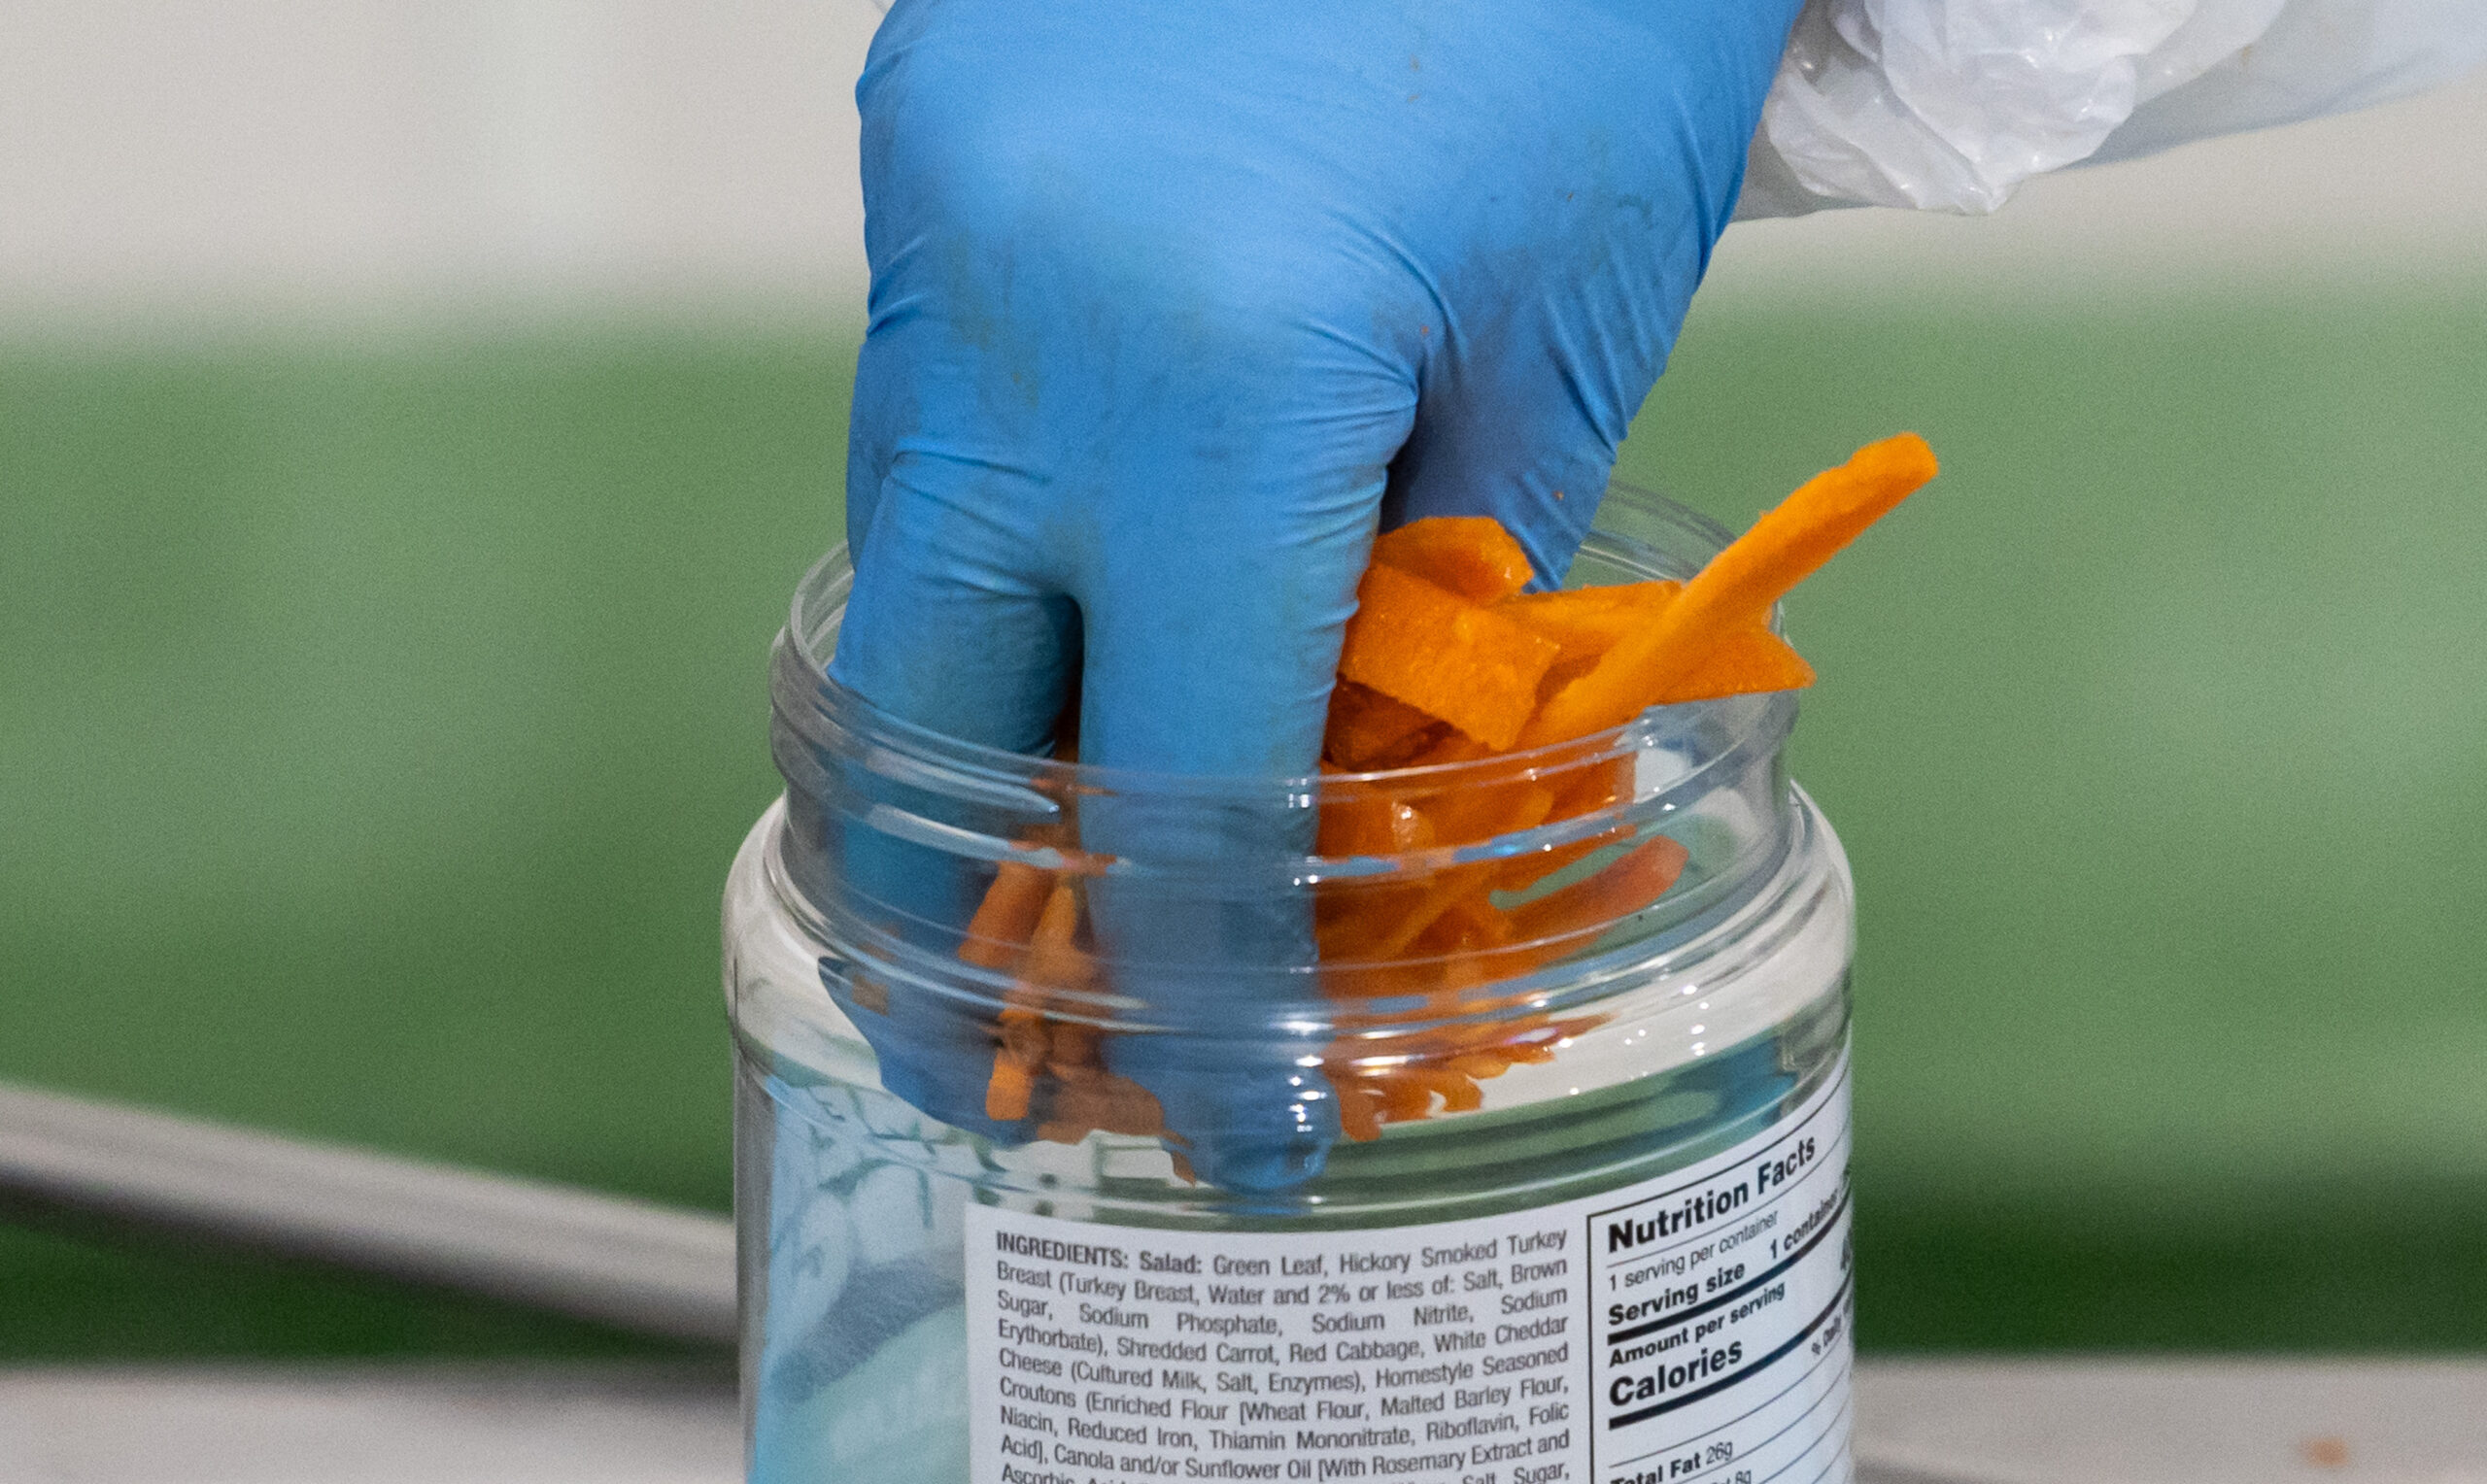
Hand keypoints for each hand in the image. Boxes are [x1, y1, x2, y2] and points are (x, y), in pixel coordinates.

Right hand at [828, 0, 1799, 1188]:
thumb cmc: (1583, 22)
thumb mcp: (1550, 349)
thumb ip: (1433, 601)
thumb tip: (1348, 786)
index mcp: (1209, 373)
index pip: (1177, 780)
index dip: (1205, 987)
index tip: (1230, 1121)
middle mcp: (1014, 311)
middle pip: (933, 702)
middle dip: (978, 890)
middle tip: (1029, 1041)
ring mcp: (936, 216)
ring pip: (909, 553)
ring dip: (989, 708)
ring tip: (1067, 831)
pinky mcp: (924, 149)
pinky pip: (934, 412)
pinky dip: (1006, 537)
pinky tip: (1084, 594)